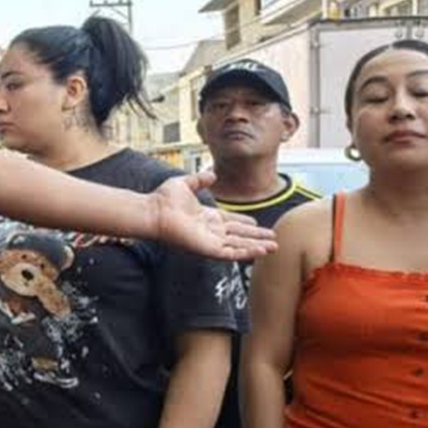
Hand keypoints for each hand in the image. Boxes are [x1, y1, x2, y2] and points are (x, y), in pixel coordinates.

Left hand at [150, 172, 276, 260]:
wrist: (153, 210)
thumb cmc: (163, 199)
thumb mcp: (185, 184)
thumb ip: (199, 180)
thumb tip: (212, 174)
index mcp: (206, 217)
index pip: (231, 221)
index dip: (244, 222)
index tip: (257, 223)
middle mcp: (210, 231)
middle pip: (239, 235)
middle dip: (257, 237)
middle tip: (274, 238)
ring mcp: (210, 241)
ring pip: (239, 245)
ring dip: (257, 246)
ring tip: (274, 247)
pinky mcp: (208, 249)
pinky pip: (231, 253)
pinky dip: (247, 253)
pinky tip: (261, 251)